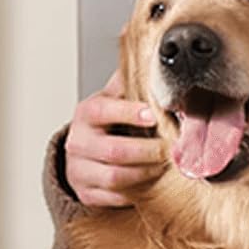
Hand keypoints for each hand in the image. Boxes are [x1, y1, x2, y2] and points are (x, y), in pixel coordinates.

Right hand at [63, 70, 165, 206]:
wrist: (82, 155)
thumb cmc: (104, 124)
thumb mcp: (112, 98)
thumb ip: (128, 81)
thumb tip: (145, 50)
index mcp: (86, 115)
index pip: (104, 112)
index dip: (129, 113)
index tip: (153, 115)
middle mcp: (78, 143)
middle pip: (114, 151)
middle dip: (147, 152)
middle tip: (170, 149)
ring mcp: (79, 171)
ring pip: (116, 178)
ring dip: (146, 173)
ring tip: (164, 166)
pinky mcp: (86, 194)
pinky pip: (114, 198)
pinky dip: (137, 192)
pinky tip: (151, 182)